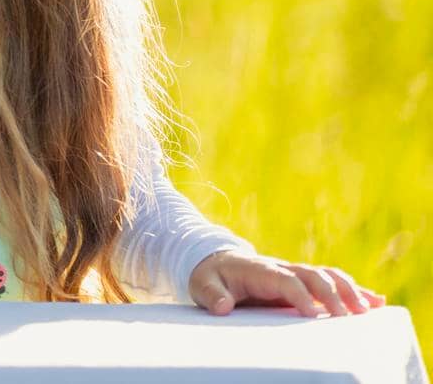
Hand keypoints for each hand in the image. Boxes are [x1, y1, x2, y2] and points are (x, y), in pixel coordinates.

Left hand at [188, 249, 388, 317]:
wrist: (215, 261)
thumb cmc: (211, 277)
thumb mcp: (203, 284)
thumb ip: (211, 294)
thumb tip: (222, 306)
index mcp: (260, 269)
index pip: (284, 280)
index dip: (299, 296)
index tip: (313, 314)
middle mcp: (282, 268)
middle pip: (313, 276)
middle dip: (332, 294)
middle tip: (347, 317)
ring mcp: (294, 273)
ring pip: (328, 276)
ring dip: (350, 291)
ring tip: (369, 310)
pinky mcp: (303, 281)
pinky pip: (332, 281)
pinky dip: (354, 290)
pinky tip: (376, 301)